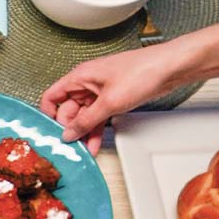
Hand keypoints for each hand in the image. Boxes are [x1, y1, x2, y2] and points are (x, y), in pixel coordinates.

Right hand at [40, 41, 187, 154]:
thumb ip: (86, 120)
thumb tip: (69, 133)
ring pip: (83, 115)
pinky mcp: (113, 98)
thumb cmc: (142, 72)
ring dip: (83, 132)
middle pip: (67, 109)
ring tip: (82, 149)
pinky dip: (95, 130)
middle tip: (70, 146)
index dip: (48, 115)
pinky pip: (98, 117)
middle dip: (68, 128)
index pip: (52, 96)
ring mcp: (100, 91)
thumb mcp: (109, 102)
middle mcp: (88, 83)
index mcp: (80, 76)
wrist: (170, 68)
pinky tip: (94, 143)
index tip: (50, 132)